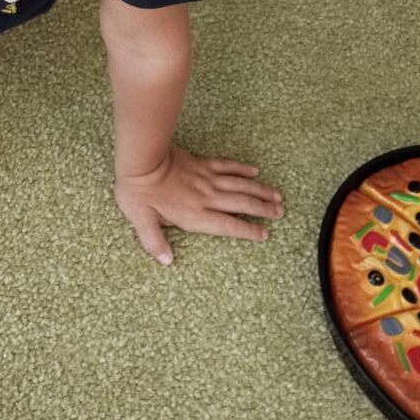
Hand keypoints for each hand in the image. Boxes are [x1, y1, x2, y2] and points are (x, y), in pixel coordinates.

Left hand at [114, 143, 283, 266]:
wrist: (141, 158)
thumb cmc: (138, 191)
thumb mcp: (141, 220)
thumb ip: (154, 241)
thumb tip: (166, 261)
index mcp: (195, 215)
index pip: (227, 226)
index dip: (247, 231)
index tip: (264, 234)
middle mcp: (206, 197)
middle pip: (241, 204)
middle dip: (263, 210)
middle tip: (281, 213)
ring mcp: (206, 179)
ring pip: (239, 185)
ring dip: (259, 191)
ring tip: (278, 196)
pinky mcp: (202, 164)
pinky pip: (227, 166)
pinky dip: (241, 169)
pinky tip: (254, 171)